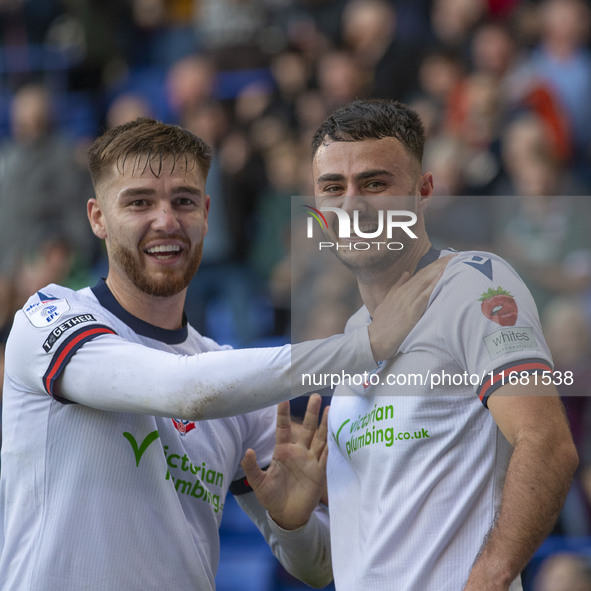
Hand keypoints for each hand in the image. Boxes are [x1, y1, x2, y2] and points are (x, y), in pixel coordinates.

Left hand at [241, 393, 328, 529]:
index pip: (283, 428)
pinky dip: (332, 444)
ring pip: (320, 438)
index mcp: (282, 451)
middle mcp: (298, 452)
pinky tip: (337, 431)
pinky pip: (327, 455)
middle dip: (311, 413)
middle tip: (315, 396)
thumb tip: (248, 451)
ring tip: (330, 408)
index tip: (283, 399)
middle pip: (307, 428)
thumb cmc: (271, 497)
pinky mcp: (319, 472)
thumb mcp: (259, 483)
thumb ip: (252, 468)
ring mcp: (310, 460)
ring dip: (325, 424)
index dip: (283, 415)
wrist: (287, 516)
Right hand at [368, 254, 452, 360]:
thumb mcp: (387, 302)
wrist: (374, 339)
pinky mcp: (410, 313)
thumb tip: (406, 273)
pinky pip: (423, 297)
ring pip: (425, 282)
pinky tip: (441, 278)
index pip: (420, 274)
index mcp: (400, 290)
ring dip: (439, 271)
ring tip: (452, 262)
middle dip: (441, 264)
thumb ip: (397, 287)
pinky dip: (432, 286)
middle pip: (425, 275)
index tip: (447, 257)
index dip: (434, 265)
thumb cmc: (382, 324)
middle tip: (456, 255)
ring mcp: (407, 302)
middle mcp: (404, 293)